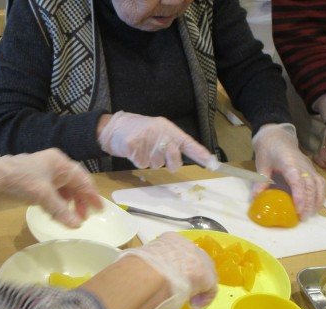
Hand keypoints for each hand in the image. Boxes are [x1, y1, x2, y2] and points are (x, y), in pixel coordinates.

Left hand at [0, 149, 102, 227]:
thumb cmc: (18, 180)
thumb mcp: (42, 194)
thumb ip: (61, 210)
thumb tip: (77, 225)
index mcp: (59, 163)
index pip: (82, 178)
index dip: (91, 193)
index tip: (99, 209)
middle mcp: (54, 169)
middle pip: (74, 185)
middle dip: (81, 201)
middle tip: (85, 218)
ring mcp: (44, 178)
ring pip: (64, 193)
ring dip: (70, 206)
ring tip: (74, 220)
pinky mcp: (35, 188)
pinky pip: (53, 198)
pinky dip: (58, 207)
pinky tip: (59, 216)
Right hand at [98, 111, 213, 171]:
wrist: (113, 126)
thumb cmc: (139, 131)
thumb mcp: (158, 132)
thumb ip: (171, 144)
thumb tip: (179, 162)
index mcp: (168, 129)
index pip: (187, 142)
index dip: (200, 153)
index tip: (211, 163)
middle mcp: (159, 132)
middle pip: (173, 159)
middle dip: (168, 163)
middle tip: (158, 155)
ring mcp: (146, 138)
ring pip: (156, 164)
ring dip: (149, 161)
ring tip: (141, 148)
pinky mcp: (133, 145)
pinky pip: (141, 163)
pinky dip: (137, 160)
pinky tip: (133, 150)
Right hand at [118, 232, 217, 308]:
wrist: (146, 274)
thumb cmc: (137, 270)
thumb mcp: (141, 262)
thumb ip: (146, 266)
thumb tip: (140, 277)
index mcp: (169, 240)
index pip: (179, 252)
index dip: (178, 266)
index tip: (171, 279)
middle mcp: (186, 245)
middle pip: (196, 259)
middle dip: (191, 274)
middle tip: (182, 289)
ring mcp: (199, 259)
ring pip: (205, 272)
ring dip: (198, 286)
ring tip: (187, 299)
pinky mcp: (207, 275)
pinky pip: (210, 288)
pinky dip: (203, 298)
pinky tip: (193, 305)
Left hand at [252, 123, 325, 219]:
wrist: (278, 138)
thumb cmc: (268, 151)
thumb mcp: (261, 165)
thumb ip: (260, 182)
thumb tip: (255, 199)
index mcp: (289, 162)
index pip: (297, 180)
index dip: (300, 195)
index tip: (298, 209)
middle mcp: (303, 165)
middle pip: (311, 185)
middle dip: (309, 203)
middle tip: (303, 218)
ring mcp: (309, 167)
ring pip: (319, 184)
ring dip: (317, 201)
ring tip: (310, 215)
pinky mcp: (312, 170)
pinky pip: (321, 183)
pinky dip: (321, 195)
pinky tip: (315, 206)